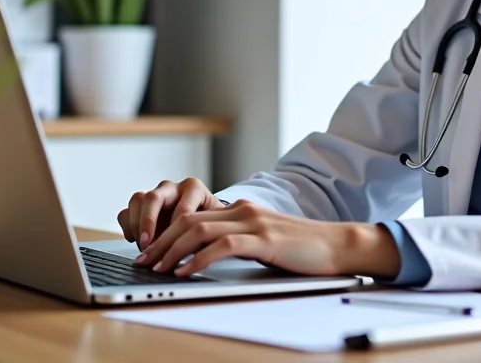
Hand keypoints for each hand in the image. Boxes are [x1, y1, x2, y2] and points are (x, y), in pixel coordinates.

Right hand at [117, 177, 224, 249]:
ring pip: (137, 201)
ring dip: (136, 226)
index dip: (175, 230)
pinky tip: (136, 241)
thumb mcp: (212, 227)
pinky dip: (127, 228)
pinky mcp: (140, 206)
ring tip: (144, 246)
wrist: (201, 220)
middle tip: (147, 244)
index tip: (172, 246)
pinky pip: (125, 212)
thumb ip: (204, 236)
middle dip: (148, 222)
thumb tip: (194, 258)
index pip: (182, 208)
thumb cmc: (208, 223)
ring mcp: (154, 195)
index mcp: (193, 188)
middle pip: (153, 198)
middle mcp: (172, 188)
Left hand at [131, 200, 401, 278]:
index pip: (194, 215)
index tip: (149, 252)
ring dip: (172, 249)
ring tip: (156, 267)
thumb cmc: (303, 249)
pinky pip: (222, 246)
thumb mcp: (264, 240)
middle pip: (189, 219)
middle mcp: (244, 209)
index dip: (166, 233)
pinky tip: (185, 271)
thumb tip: (213, 249)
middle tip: (142, 260)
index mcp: (241, 209)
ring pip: (199, 229)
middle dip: (160, 241)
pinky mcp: (264, 239)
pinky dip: (198, 259)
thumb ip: (240, 238)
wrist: (338, 246)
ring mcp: (254, 222)